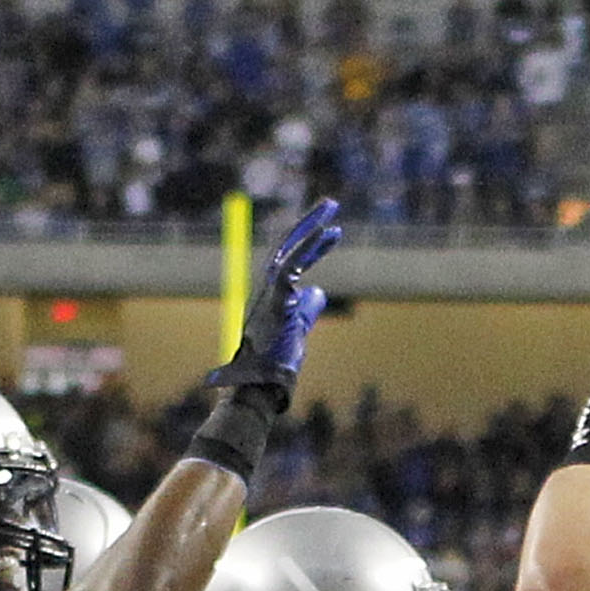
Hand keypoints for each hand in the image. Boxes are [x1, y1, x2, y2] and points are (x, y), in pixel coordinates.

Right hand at [212, 199, 342, 394]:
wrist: (257, 386)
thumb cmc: (274, 365)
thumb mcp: (296, 330)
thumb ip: (306, 309)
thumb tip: (318, 291)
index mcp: (272, 296)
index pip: (291, 261)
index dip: (311, 244)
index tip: (332, 232)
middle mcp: (267, 289)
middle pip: (288, 247)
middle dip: (309, 224)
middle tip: (331, 204)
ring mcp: (269, 293)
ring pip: (289, 250)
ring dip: (311, 227)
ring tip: (331, 208)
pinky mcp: (275, 299)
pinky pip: (292, 265)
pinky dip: (309, 246)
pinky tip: (328, 233)